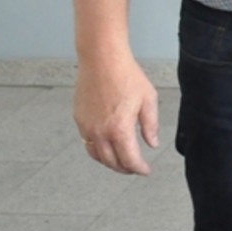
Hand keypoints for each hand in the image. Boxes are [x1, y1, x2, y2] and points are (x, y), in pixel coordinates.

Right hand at [74, 52, 158, 174]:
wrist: (102, 60)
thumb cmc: (126, 75)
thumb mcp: (148, 99)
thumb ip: (150, 125)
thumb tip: (152, 144)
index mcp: (119, 129)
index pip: (129, 160)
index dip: (139, 169)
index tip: (146, 170)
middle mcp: (100, 132)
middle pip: (111, 162)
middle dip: (125, 169)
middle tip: (135, 168)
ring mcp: (87, 127)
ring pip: (97, 156)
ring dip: (110, 162)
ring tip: (122, 161)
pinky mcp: (79, 120)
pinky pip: (88, 143)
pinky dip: (98, 150)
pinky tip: (107, 146)